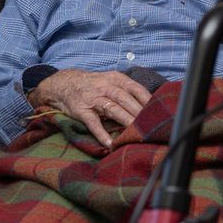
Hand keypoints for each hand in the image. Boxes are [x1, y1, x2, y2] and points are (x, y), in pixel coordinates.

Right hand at [33, 69, 151, 146]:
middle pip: (125, 99)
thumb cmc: (94, 85)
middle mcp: (105, 87)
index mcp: (115, 79)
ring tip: (136, 133)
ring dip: (125, 121)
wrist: (64, 83)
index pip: (136, 88)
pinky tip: (110, 143)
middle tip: (150, 125)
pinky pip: (93, 123)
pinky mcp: (82, 111)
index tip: (158, 112)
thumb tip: (150, 105)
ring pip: (112, 109)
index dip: (147, 100)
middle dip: (139, 112)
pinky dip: (102, 134)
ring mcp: (93, 99)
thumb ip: (127, 91)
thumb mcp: (110, 80)